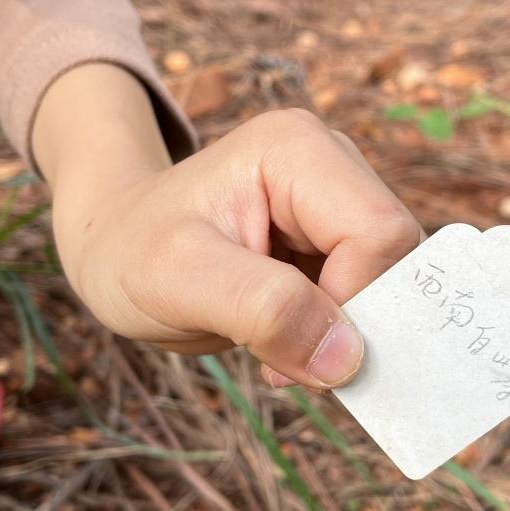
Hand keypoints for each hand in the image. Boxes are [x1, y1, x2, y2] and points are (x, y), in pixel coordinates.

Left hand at [33, 64, 423, 388]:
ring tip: (275, 347)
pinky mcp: (336, 240)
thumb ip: (263, 310)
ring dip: (345, 333)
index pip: (378, 233)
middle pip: (397, 257)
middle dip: (353, 322)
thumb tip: (348, 358)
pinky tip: (286, 341)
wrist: (112, 245)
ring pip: (392, 283)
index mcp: (298, 149)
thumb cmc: (131, 249)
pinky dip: (339, 335)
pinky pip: (373, 297)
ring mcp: (336, 202)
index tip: (295, 354)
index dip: (355, 303)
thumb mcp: (178, 279)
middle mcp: (331, 164)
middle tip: (285, 362)